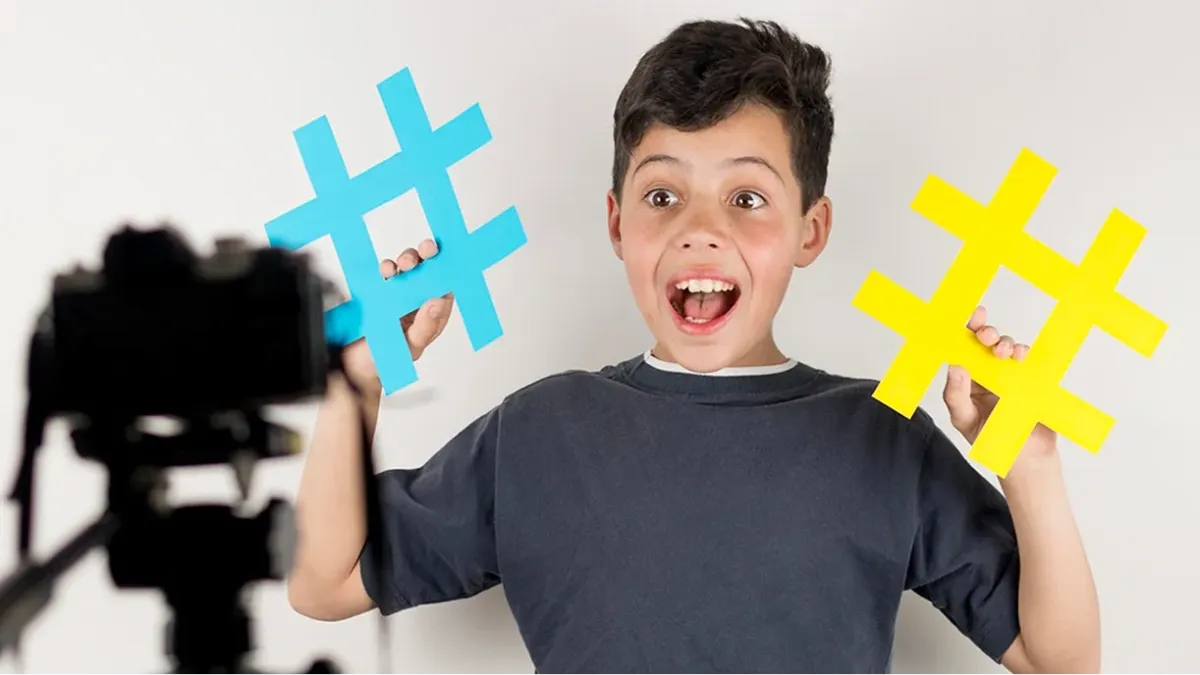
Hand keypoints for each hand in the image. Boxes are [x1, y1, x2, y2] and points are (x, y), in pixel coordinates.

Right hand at [340, 238, 453, 394]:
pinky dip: (387, 268)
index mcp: (432, 315)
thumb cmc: (386, 360)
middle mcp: (417, 302)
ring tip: (404, 264)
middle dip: (428, 257)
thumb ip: (425, 326)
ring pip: (407, 269)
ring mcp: (398, 295)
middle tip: (427, 250)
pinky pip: (385, 275)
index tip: (449, 257)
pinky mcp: (379, 292)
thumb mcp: (410, 346)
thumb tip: (439, 301)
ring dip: (407, 260)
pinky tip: (387, 271)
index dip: (449, 270)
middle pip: (427, 272)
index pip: (446, 288)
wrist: (353, 366)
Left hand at [941, 305, 1057, 467]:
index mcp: (967, 381)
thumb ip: (956, 396)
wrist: (1026, 459)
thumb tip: (954, 367)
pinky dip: (1024, 353)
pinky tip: (1021, 355)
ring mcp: (1009, 376)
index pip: (963, 351)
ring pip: (1006, 349)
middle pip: (984, 345)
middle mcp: (987, 374)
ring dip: (1004, 343)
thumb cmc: (990, 441)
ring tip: (1003, 351)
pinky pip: (1028, 361)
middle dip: (985, 333)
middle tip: (986, 335)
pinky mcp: (1030, 380)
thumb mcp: (965, 420)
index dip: (964, 332)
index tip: (968, 319)